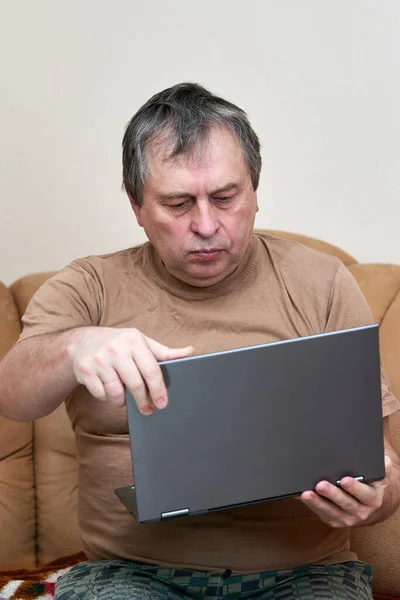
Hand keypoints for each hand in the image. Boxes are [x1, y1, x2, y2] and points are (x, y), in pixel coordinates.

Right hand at [68, 327, 193, 412]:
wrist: (81, 342)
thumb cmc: (119, 343)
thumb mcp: (141, 342)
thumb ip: (164, 352)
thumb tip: (190, 351)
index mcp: (134, 341)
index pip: (151, 370)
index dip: (159, 389)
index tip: (163, 403)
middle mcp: (116, 349)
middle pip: (135, 384)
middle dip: (143, 401)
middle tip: (148, 410)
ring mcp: (99, 360)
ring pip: (116, 393)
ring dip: (123, 401)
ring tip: (125, 397)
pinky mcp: (85, 371)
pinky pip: (102, 395)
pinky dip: (107, 397)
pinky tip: (109, 390)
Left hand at [300, 455, 391, 526]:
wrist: (368, 503)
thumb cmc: (370, 483)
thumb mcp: (379, 473)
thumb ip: (378, 464)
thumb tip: (375, 454)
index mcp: (372, 499)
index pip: (365, 494)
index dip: (355, 488)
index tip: (344, 480)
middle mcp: (361, 511)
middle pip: (345, 503)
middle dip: (332, 494)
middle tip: (321, 484)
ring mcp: (346, 518)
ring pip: (331, 511)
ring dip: (318, 502)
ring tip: (307, 493)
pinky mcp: (333, 520)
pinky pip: (321, 513)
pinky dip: (311, 505)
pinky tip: (302, 496)